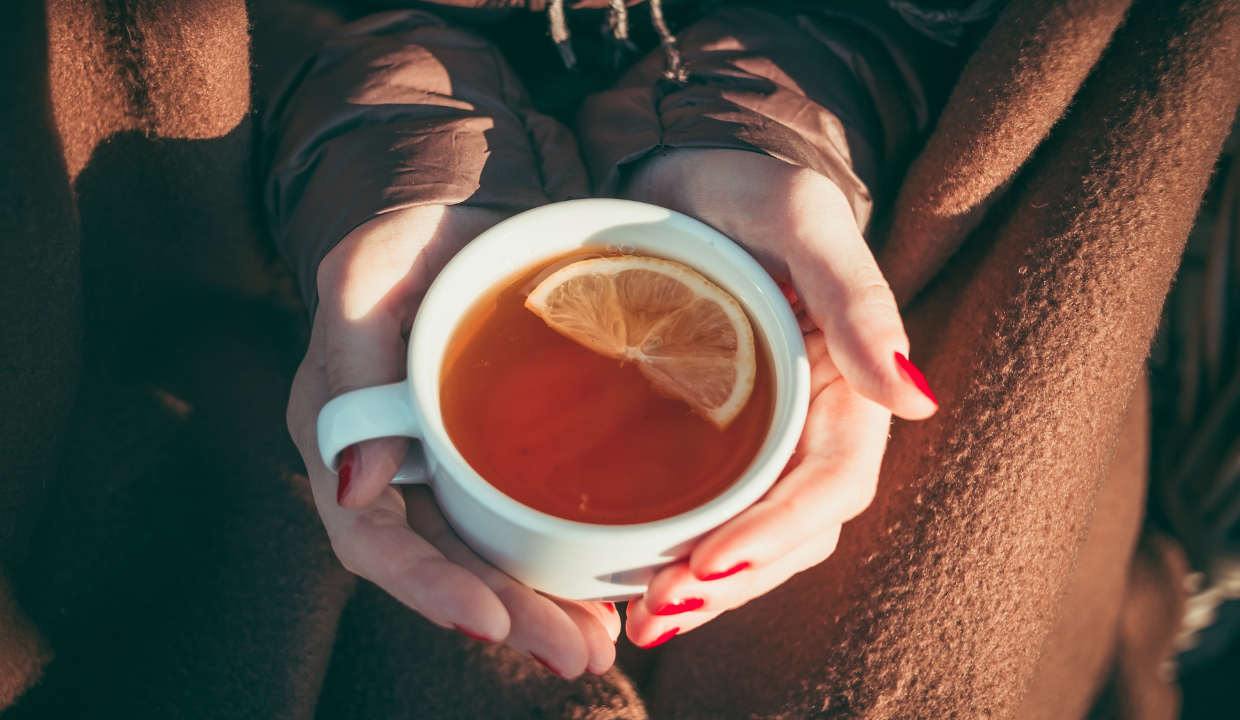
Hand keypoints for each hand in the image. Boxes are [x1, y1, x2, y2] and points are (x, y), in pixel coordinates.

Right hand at [286, 205, 620, 677]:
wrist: (462, 208)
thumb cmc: (405, 236)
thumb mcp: (367, 276)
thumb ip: (351, 360)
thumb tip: (352, 482)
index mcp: (342, 432)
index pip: (372, 536)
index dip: (428, 585)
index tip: (491, 618)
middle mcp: (389, 465)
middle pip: (441, 564)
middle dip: (505, 615)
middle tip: (574, 649)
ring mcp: (443, 463)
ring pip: (486, 556)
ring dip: (539, 606)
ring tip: (597, 641)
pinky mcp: (492, 453)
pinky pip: (519, 520)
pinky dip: (559, 560)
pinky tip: (604, 589)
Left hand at [618, 149, 937, 646]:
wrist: (685, 176)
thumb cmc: (748, 186)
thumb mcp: (801, 219)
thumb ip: (856, 297)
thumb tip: (919, 403)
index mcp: (848, 380)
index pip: (831, 481)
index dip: (778, 532)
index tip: (709, 564)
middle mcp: (815, 418)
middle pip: (796, 529)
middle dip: (737, 580)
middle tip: (659, 613)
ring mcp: (768, 432)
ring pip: (759, 534)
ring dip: (712, 588)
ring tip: (647, 620)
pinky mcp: (720, 436)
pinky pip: (717, 509)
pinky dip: (687, 553)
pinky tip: (641, 580)